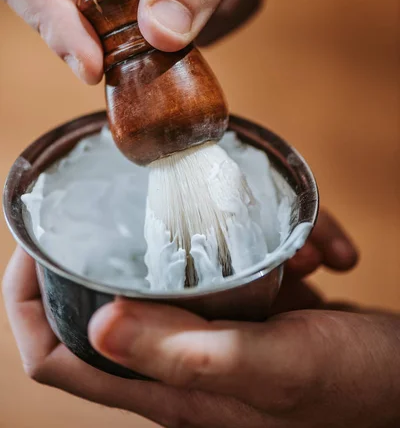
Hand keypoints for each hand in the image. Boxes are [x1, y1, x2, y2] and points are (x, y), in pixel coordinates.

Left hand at [6, 213, 395, 427]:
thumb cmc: (350, 386)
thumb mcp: (273, 368)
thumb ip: (190, 352)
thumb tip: (100, 323)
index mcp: (166, 390)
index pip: (55, 357)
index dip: (25, 306)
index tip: (29, 247)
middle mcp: (176, 365)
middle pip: (99, 308)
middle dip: (98, 256)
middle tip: (110, 204)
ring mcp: (209, 335)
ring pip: (172, 279)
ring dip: (209, 241)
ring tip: (276, 237)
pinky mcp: (243, 313)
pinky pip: (230, 267)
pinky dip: (262, 244)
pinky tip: (315, 248)